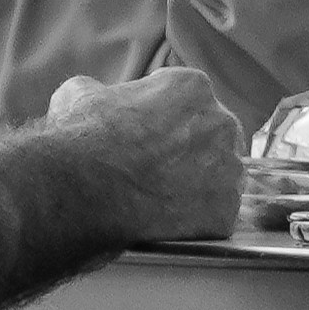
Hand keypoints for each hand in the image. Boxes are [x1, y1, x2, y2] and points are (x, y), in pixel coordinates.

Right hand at [34, 58, 254, 249]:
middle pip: (211, 137)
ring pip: (219, 177)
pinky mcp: (225, 213)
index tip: (146, 135)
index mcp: (192, 88)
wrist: (83, 191)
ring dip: (198, 185)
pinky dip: (197, 221)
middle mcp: (221, 123)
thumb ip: (101, 91)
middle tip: (156, 169)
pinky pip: (217, 216)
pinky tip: (169, 221)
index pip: (186, 100)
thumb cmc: (81, 139)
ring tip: (162, 197)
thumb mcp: (79, 94)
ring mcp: (229, 170)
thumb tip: (96, 97)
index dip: (164, 118)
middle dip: (189, 150)